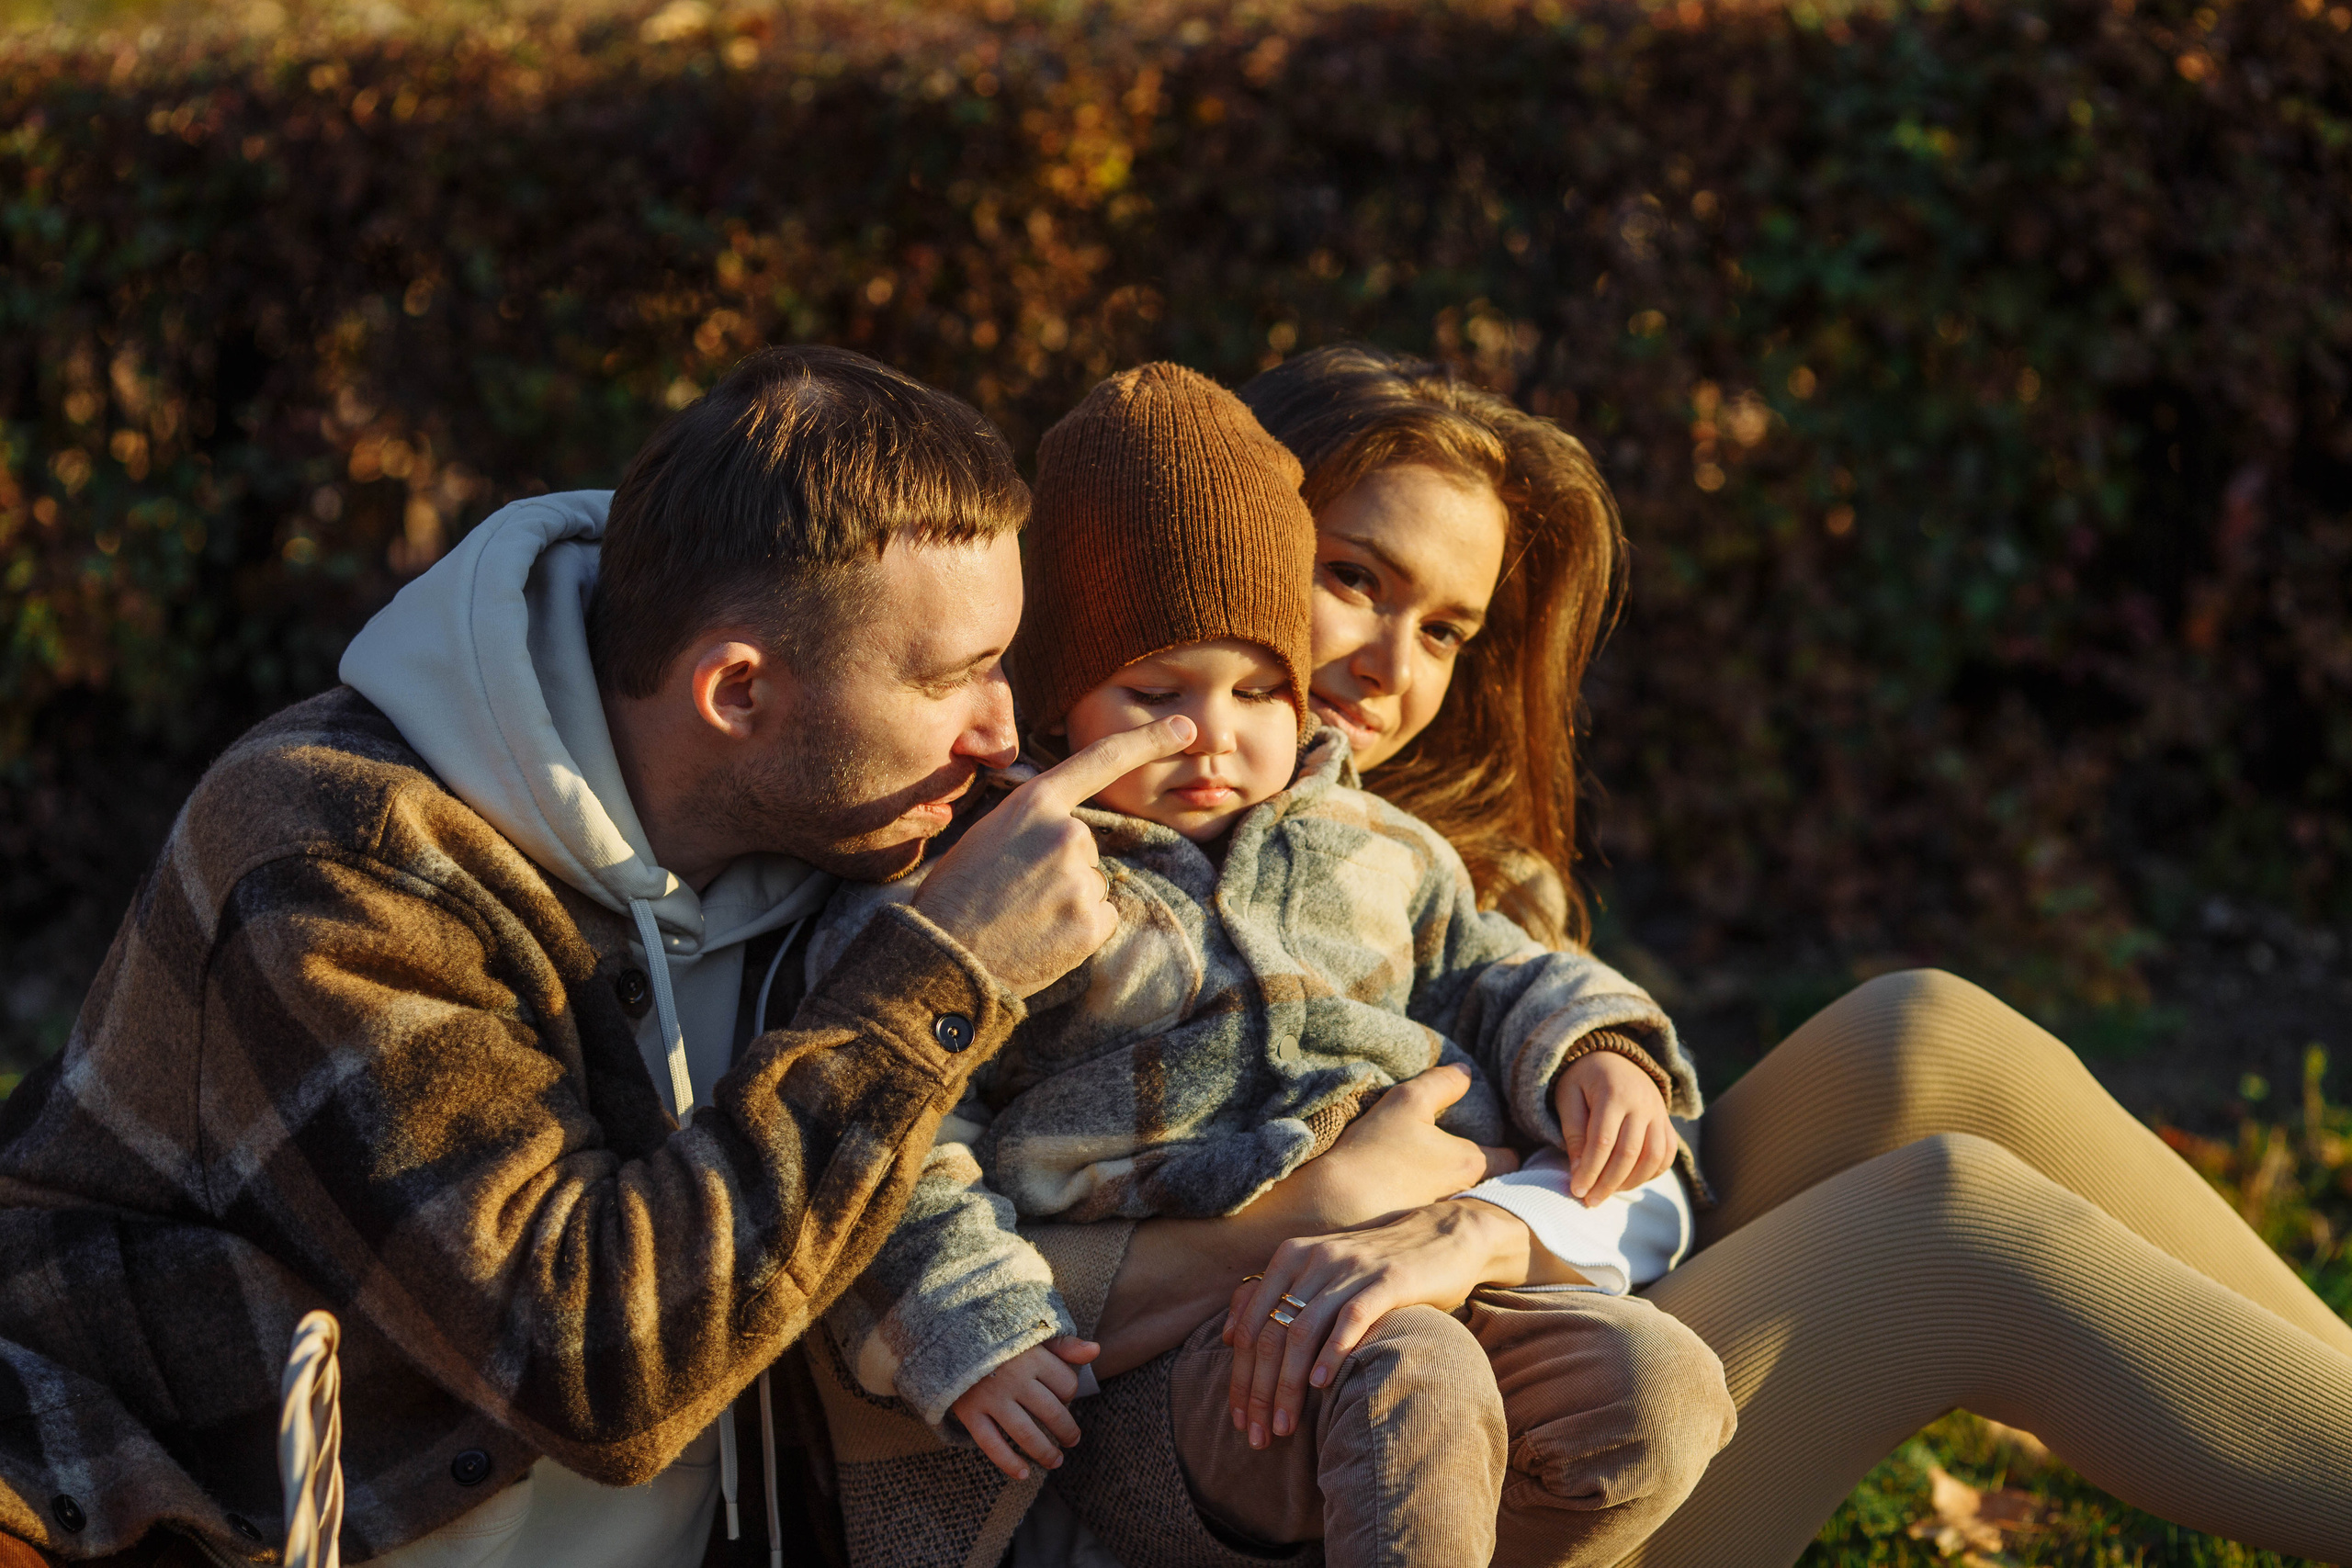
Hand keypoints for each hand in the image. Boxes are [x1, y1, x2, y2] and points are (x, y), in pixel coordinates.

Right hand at [914, 716, 1194, 994]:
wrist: (944, 957)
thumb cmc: (956, 894)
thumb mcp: (989, 833)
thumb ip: (1035, 822)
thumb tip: (1070, 832)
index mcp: (1035, 804)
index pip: (1101, 760)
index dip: (1149, 741)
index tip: (1186, 729)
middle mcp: (1066, 833)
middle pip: (1087, 846)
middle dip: (1062, 868)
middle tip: (1016, 893)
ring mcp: (1081, 878)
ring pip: (1093, 884)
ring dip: (1068, 901)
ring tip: (1023, 916)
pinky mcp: (1091, 922)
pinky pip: (1101, 917)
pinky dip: (1078, 930)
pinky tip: (1042, 937)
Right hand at [948, 1336, 1099, 1479]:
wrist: (948, 1337)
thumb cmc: (998, 1337)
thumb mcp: (1030, 1335)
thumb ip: (1064, 1345)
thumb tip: (1095, 1351)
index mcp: (1031, 1356)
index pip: (1067, 1384)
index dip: (1071, 1394)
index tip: (1065, 1397)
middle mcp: (1013, 1378)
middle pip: (1052, 1413)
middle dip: (1068, 1431)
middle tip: (1073, 1440)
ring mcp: (990, 1397)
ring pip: (1026, 1434)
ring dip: (1045, 1452)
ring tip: (1056, 1460)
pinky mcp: (969, 1413)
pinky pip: (992, 1445)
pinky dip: (1009, 1463)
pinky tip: (1024, 1473)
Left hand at [1219, 1198, 1530, 1449]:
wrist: (1441, 1235)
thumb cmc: (1373, 1268)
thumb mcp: (1319, 1274)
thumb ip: (1277, 1297)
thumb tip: (1229, 1336)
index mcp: (1290, 1258)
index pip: (1250, 1325)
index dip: (1239, 1376)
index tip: (1239, 1419)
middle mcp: (1314, 1258)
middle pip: (1270, 1332)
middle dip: (1259, 1390)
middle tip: (1258, 1435)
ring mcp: (1350, 1268)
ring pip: (1302, 1331)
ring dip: (1288, 1384)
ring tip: (1285, 1426)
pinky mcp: (1388, 1280)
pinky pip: (1351, 1317)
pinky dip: (1331, 1351)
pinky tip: (1321, 1384)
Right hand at [1266, 1064, 1519, 1231]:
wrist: (1331, 1206)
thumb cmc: (1373, 1151)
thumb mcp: (1408, 1102)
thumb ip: (1442, 1083)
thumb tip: (1465, 1071)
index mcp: (1471, 1164)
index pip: (1512, 1158)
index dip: (1507, 1147)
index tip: (1496, 1139)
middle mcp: (1467, 1198)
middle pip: (1492, 1185)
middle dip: (1488, 1175)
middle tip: (1469, 1159)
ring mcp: (1444, 1224)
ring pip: (1466, 1204)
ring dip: (1460, 1194)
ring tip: (1436, 1178)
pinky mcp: (1420, 1240)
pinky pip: (1440, 1223)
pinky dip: (1436, 1213)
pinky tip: (1412, 1199)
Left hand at [1552, 1049, 1675, 1204]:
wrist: (1613, 1056)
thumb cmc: (1583, 1079)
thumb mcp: (1568, 1096)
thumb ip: (1573, 1132)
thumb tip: (1578, 1172)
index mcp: (1613, 1093)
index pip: (1602, 1142)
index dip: (1589, 1170)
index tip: (1576, 1190)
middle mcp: (1642, 1103)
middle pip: (1628, 1153)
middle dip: (1608, 1183)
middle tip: (1590, 1201)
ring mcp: (1659, 1112)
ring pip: (1652, 1157)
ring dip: (1630, 1182)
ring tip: (1607, 1192)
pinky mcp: (1667, 1121)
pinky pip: (1667, 1154)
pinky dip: (1651, 1173)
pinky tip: (1629, 1180)